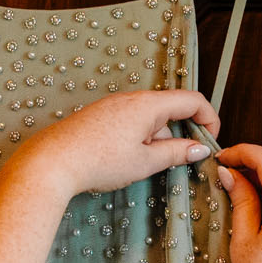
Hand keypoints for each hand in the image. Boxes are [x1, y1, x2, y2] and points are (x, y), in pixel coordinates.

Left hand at [11, 89, 216, 198]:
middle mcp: (131, 99)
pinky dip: (141, 136)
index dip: (209, 120)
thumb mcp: (146, 162)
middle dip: (183, 132)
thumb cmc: (97, 161)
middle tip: (184, 157)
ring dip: (160, 137)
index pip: (192, 101)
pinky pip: (131, 120)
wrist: (51, 162)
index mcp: (148, 105)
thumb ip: (177, 152)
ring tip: (150, 163)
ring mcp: (113, 106)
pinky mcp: (100, 116)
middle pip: (171, 108)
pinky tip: (129, 159)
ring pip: (150, 116)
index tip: (210, 142)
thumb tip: (199, 148)